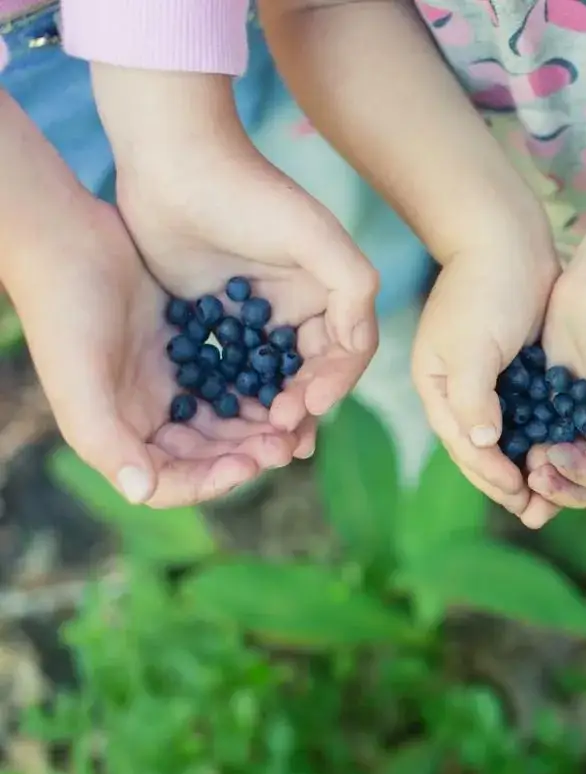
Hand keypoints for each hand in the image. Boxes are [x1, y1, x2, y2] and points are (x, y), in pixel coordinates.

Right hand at [11, 203, 298, 506]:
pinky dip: (259, 385)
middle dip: (247, 453)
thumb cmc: (65, 314)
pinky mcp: (193, 349)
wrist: (68, 240)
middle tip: (287, 445)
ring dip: (259, 424)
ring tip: (293, 419)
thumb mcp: (79, 381)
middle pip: (209, 453)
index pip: (173, 481)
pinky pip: (234, 378)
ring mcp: (173, 382)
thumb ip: (108, 441)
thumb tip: (141, 493)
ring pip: (228, 418)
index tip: (248, 465)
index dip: (211, 481)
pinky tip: (288, 382)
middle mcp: (149, 416)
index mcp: (120, 435)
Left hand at [95, 67, 378, 445]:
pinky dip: (228, 396)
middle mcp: (296, 308)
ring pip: (269, 378)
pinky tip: (221, 422)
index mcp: (328, 292)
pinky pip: (226, 367)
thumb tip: (361, 346)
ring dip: (268, 412)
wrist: (176, 160)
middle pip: (310, 373)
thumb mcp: (316, 236)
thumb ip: (353, 288)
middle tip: (284, 437)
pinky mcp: (211, 317)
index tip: (308, 407)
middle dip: (303, 407)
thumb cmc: (251, 194)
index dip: (334, 383)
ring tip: (260, 443)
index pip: (346, 352)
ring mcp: (254, 315)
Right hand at [411, 242, 560, 522]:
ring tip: (551, 496)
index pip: (462, 445)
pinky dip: (539, 437)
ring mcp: (485, 379)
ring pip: (505, 437)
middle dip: (508, 483)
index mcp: (436, 386)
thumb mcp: (472, 343)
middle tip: (539, 514)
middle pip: (481, 449)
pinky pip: (525, 414)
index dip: (492, 476)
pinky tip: (562, 452)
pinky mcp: (513, 367)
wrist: (507, 235)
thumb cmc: (485, 287)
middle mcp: (457, 389)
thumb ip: (472, 396)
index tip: (523, 497)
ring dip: (526, 466)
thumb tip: (482, 442)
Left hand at [524, 267, 585, 526]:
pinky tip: (503, 436)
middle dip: (554, 481)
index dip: (578, 481)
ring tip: (515, 461)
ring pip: (554, 452)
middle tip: (530, 472)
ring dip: (535, 464)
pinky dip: (523, 435)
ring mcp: (583, 408)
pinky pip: (537, 422)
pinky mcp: (556, 387)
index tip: (552, 459)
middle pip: (578, 475)